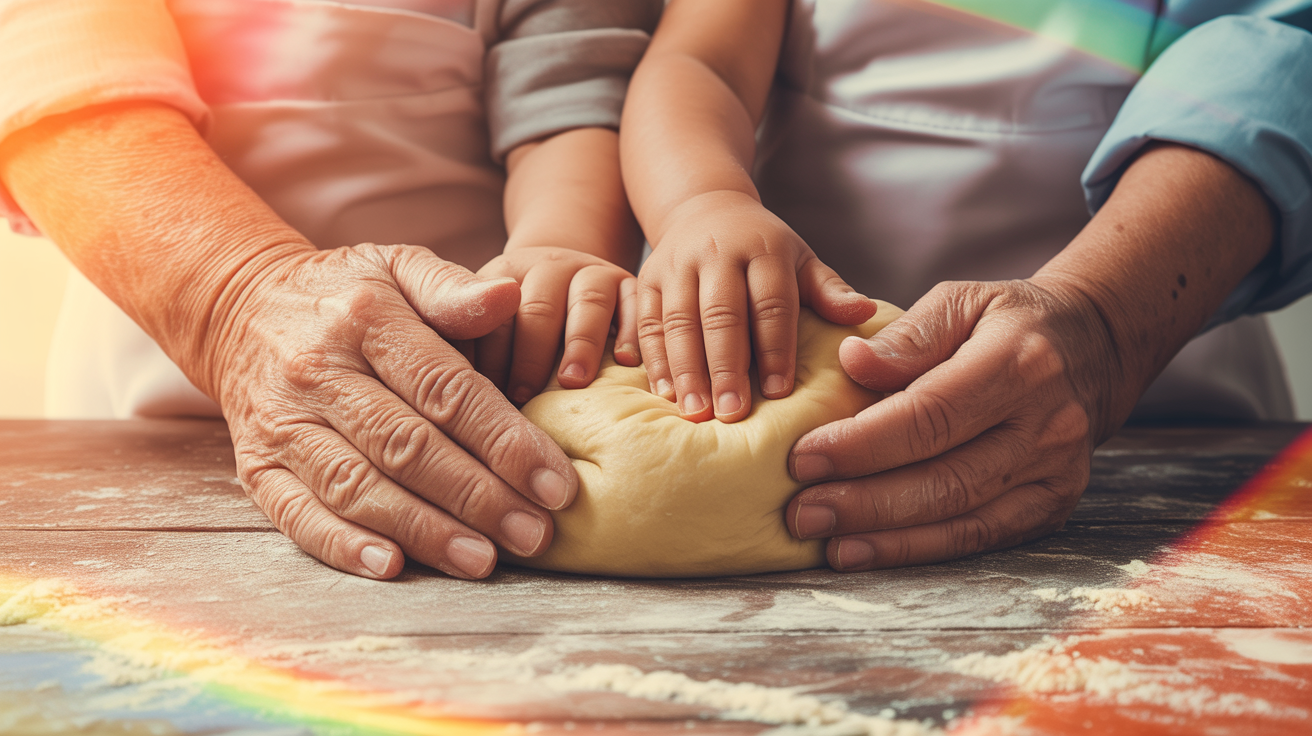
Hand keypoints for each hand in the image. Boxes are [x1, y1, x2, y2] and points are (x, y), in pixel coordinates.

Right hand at [206, 243, 580, 579]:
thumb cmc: (347, 294)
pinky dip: (342, 544)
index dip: (504, 441)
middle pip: (406, 446)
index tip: (556, 484)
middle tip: (533, 534)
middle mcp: (318, 374)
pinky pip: (297, 514)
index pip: (445, 390)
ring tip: (482, 560)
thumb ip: (453, 288)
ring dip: (423, 530)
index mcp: (364, 321)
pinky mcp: (257, 466)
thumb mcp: (398, 266)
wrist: (239, 307)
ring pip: (357, 486)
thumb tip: (510, 295)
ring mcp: (282, 424)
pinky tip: (392, 566)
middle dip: (477, 497)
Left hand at [474, 246, 638, 404]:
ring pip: (588, 303)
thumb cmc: (515, 317)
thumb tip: (454, 396)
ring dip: (580, 345)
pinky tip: (626, 362)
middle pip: (539, 310)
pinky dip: (631, 333)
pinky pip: (635, 305)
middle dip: (529, 356)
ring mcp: (591, 273)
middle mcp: (549, 267)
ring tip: (572, 383)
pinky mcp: (628, 283)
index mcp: (504, 275)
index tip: (484, 395)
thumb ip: (465, 342)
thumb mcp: (482, 317)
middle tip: (522, 396)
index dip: (489, 357)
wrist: (562, 271)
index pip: (493, 317)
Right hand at [637, 191, 874, 422]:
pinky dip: (655, 360)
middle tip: (732, 413)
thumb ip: (829, 290)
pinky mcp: (646, 279)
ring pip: (678, 321)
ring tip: (696, 413)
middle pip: (720, 314)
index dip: (774, 348)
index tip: (777, 392)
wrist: (704, 208)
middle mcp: (716, 252)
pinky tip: (665, 395)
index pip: (770, 302)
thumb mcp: (801, 260)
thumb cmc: (763, 248)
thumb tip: (863, 314)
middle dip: (726, 366)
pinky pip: (648, 323)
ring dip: (686, 370)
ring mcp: (676, 265)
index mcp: (762, 248)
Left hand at [784, 278, 1128, 569]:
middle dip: (864, 501)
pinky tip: (869, 552)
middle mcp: (1047, 424)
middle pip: (944, 477)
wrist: (1095, 348)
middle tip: (800, 512)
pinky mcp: (1053, 505)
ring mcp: (1056, 472)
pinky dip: (921, 550)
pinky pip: (981, 537)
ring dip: (886, 536)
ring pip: (961, 517)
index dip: (863, 444)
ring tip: (825, 542)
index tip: (802, 458)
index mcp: (1020, 363)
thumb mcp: (965, 299)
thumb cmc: (1010, 321)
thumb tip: (851, 362)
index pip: (930, 415)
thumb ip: (909, 333)